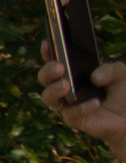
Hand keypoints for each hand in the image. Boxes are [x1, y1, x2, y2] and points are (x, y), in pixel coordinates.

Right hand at [43, 44, 125, 158]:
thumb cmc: (122, 92)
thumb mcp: (120, 73)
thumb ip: (110, 69)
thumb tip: (95, 77)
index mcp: (72, 72)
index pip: (54, 59)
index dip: (48, 51)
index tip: (48, 43)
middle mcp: (64, 87)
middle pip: (44, 78)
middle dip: (48, 71)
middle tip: (60, 67)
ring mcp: (67, 104)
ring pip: (48, 97)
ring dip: (54, 90)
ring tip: (66, 85)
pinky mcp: (74, 120)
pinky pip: (71, 114)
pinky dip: (82, 108)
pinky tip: (96, 102)